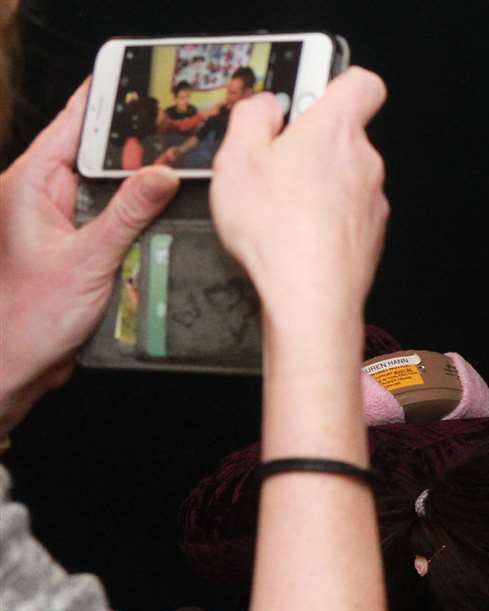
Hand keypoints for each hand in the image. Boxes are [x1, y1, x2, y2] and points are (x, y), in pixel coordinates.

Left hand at [0, 81, 180, 433]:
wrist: (16, 364)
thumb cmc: (32, 314)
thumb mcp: (88, 259)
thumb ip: (127, 213)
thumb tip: (161, 173)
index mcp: (29, 184)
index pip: (71, 127)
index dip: (104, 101)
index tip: (138, 79)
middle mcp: (41, 196)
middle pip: (95, 155)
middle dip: (136, 145)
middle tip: (181, 129)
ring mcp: (58, 222)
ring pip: (108, 190)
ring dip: (141, 185)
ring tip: (184, 167)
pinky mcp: (75, 247)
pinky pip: (112, 220)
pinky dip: (138, 217)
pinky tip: (168, 214)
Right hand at [208, 68, 388, 330]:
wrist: (312, 297)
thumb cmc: (275, 229)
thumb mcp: (237, 157)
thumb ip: (253, 116)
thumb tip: (268, 105)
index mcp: (335, 129)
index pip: (361, 83)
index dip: (335, 84)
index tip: (303, 98)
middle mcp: (364, 161)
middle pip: (343, 134)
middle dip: (309, 143)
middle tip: (270, 162)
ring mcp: (372, 201)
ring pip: (343, 177)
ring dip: (314, 183)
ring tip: (277, 205)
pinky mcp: (371, 235)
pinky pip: (346, 213)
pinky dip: (324, 217)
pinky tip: (294, 234)